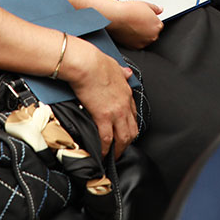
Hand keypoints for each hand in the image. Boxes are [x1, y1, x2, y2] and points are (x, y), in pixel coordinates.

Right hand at [63, 37, 137, 155]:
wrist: (87, 64)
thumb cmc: (96, 62)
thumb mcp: (114, 65)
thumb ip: (122, 72)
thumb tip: (128, 73)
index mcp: (127, 92)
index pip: (133, 113)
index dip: (129, 125)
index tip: (123, 131)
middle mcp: (125, 104)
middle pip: (132, 129)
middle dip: (127, 142)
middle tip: (120, 149)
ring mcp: (116, 112)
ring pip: (123, 137)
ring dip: (119, 149)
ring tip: (112, 156)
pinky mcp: (103, 117)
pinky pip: (107, 139)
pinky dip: (105, 149)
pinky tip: (101, 154)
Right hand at [106, 0, 163, 49]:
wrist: (116, 17)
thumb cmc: (129, 11)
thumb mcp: (146, 5)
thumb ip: (156, 9)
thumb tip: (160, 9)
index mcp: (157, 26)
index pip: (158, 25)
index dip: (151, 21)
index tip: (145, 18)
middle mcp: (152, 36)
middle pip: (152, 33)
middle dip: (147, 28)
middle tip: (138, 21)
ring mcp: (143, 43)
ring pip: (145, 39)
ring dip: (141, 34)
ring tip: (133, 26)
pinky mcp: (134, 47)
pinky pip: (137, 43)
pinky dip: (134, 39)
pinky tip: (129, 31)